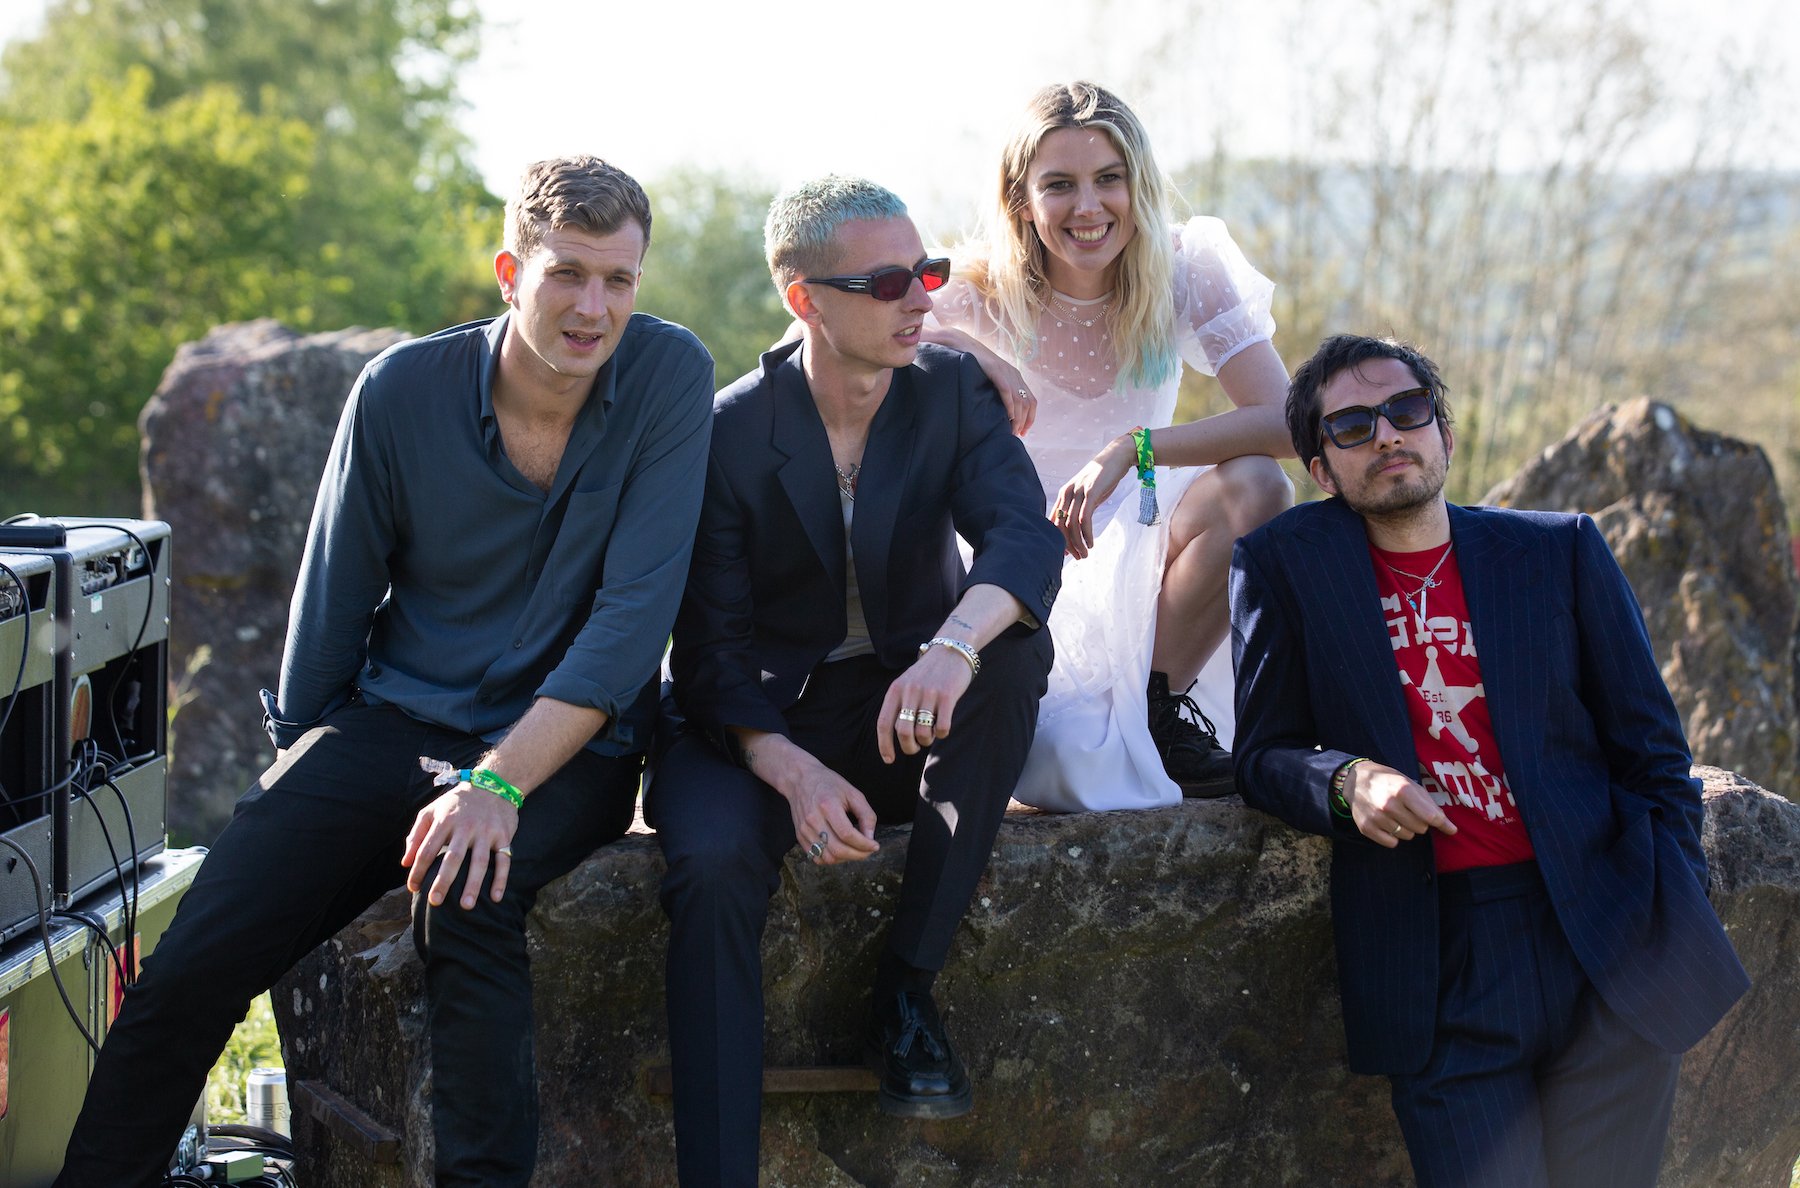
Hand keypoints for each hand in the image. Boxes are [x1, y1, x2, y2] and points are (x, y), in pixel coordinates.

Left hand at [401, 782, 518, 907]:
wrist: (493, 785)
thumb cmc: (457, 803)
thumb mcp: (432, 811)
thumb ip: (416, 835)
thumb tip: (405, 863)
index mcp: (445, 820)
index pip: (427, 850)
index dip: (418, 871)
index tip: (413, 888)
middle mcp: (466, 827)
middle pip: (453, 858)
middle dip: (443, 881)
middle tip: (434, 902)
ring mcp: (486, 832)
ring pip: (479, 862)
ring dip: (473, 885)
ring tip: (466, 906)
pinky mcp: (504, 836)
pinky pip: (504, 861)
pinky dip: (501, 880)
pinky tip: (495, 897)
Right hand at [776, 750, 879, 865]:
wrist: (800, 779)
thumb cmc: (828, 783)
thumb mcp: (853, 793)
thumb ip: (866, 815)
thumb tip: (870, 838)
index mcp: (828, 806)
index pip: (847, 834)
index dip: (864, 844)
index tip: (874, 845)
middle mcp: (813, 820)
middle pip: (837, 849)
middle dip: (858, 855)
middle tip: (868, 851)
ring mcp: (804, 830)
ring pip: (827, 857)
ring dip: (845, 859)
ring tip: (854, 851)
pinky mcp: (799, 836)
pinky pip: (816, 857)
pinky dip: (831, 859)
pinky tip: (840, 850)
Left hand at [876, 646, 973, 761]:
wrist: (950, 650)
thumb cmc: (927, 674)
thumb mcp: (906, 684)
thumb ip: (899, 705)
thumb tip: (897, 737)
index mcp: (895, 690)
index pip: (883, 724)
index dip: (884, 745)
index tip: (889, 760)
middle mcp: (909, 691)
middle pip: (902, 732)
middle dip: (908, 747)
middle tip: (914, 748)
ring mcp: (929, 693)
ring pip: (923, 733)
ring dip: (927, 741)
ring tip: (931, 735)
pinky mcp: (947, 696)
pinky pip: (942, 727)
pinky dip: (942, 734)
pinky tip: (943, 728)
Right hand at [928, 326, 1036, 434]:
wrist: (962, 346)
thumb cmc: (973, 365)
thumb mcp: (990, 379)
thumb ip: (998, 391)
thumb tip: (1000, 412)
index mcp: (1016, 377)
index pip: (1031, 401)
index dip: (1030, 418)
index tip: (1024, 432)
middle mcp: (1015, 375)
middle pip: (1028, 403)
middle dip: (1025, 421)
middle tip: (1018, 435)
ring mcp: (1006, 372)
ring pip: (1019, 400)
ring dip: (1017, 418)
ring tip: (1012, 430)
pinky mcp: (996, 370)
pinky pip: (1007, 391)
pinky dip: (1009, 406)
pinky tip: (1007, 417)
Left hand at [1050, 437, 1134, 558]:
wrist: (1117, 457)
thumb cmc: (1102, 478)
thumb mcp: (1087, 495)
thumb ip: (1080, 510)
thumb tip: (1076, 531)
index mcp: (1063, 494)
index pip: (1054, 521)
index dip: (1058, 539)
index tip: (1066, 553)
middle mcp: (1067, 493)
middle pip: (1060, 525)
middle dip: (1067, 545)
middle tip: (1077, 558)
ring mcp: (1078, 492)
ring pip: (1071, 524)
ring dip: (1078, 543)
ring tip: (1085, 554)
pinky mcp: (1091, 492)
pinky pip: (1084, 518)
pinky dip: (1087, 534)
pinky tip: (1091, 543)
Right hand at [1343, 761, 1457, 847]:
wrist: (1354, 780)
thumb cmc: (1387, 781)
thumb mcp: (1409, 783)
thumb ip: (1429, 804)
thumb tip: (1450, 828)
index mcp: (1402, 790)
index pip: (1431, 817)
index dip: (1443, 824)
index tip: (1451, 829)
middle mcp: (1389, 805)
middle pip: (1421, 828)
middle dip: (1420, 821)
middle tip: (1410, 811)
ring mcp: (1376, 817)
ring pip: (1407, 836)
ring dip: (1406, 828)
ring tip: (1396, 815)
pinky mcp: (1367, 828)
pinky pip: (1392, 843)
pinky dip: (1393, 836)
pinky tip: (1387, 823)